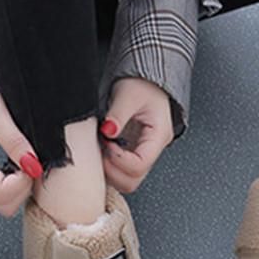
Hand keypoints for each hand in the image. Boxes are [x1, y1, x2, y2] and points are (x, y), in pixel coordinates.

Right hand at [0, 84, 42, 216]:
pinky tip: (17, 169)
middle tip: (28, 163)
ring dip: (20, 189)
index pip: (2, 193)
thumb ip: (14, 140)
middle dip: (23, 188)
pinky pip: (2, 197)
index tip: (31, 163)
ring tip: (22, 163)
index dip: (23, 183)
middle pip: (4, 205)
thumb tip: (32, 164)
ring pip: (4, 205)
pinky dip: (15, 188)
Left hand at [100, 77, 173, 193]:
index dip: (119, 159)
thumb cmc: (143, 83)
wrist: (146, 78)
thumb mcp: (129, 93)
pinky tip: (101, 149)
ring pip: (126, 180)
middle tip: (100, 150)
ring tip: (100, 148)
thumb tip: (108, 132)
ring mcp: (142, 153)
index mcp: (159, 136)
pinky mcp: (132, 153)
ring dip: (109, 170)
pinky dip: (108, 166)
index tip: (107, 142)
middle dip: (113, 170)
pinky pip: (120, 171)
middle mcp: (152, 149)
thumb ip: (118, 114)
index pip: (140, 164)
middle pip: (133, 179)